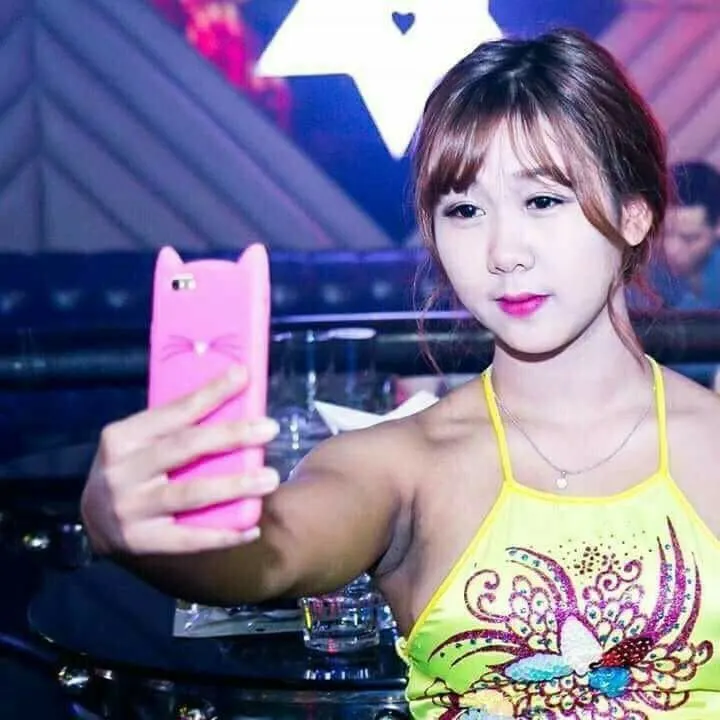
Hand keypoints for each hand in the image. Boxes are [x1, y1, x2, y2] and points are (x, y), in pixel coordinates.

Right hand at [80, 366, 279, 556]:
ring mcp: (130, 509)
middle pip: (185, 448)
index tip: (243, 376)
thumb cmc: (133, 468)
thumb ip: (176, 423)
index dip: (211, 393)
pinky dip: (224, 535)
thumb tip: (232, 391)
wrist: (94, 521)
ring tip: (270, 478)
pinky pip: (189, 540)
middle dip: (231, 436)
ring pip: (190, 494)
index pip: (175, 411)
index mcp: (122, 437)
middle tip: (269, 429)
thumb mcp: (140, 440)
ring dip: (234, 486)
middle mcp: (122, 472)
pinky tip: (252, 528)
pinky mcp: (142, 542)